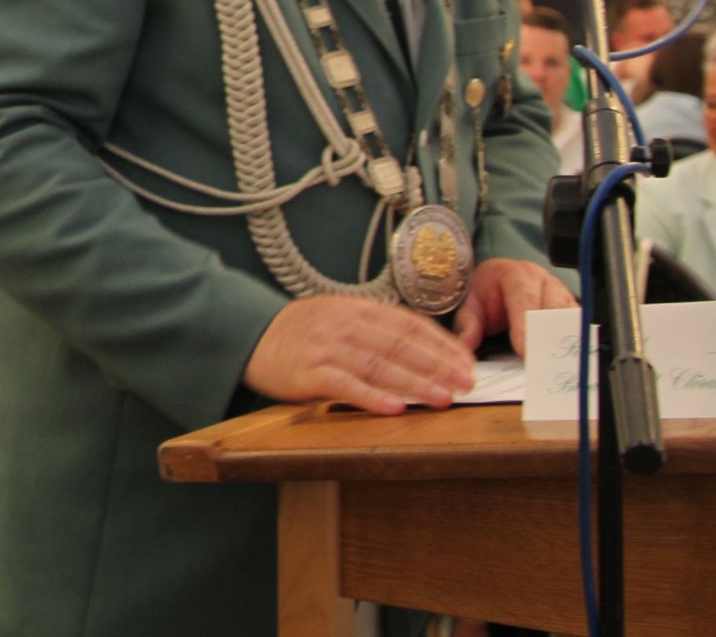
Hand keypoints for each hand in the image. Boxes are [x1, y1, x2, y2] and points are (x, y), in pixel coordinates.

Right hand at [243, 295, 475, 415]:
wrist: (249, 337)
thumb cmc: (301, 333)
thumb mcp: (338, 316)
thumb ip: (374, 328)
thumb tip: (423, 348)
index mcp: (356, 308)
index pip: (408, 324)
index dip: (441, 343)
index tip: (466, 362)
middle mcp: (344, 324)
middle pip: (399, 345)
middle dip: (438, 365)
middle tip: (466, 383)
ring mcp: (326, 348)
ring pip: (379, 365)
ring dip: (415, 383)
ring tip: (442, 398)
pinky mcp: (308, 373)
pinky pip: (346, 386)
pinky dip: (373, 397)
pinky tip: (396, 407)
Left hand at [451, 257, 573, 354]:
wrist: (501, 279)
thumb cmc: (489, 291)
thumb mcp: (471, 302)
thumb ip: (469, 323)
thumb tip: (465, 345)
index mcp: (516, 274)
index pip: (524, 298)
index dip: (525, 324)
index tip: (524, 349)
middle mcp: (542, 280)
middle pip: (552, 307)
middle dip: (547, 336)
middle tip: (542, 362)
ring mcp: (561, 292)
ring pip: (570, 315)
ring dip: (565, 339)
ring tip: (558, 365)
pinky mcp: (571, 307)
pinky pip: (578, 324)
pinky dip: (575, 341)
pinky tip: (570, 360)